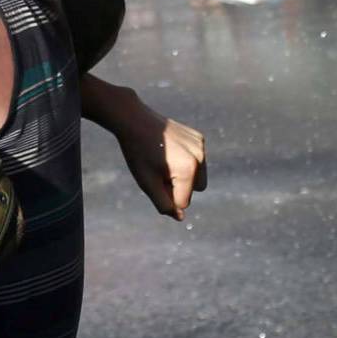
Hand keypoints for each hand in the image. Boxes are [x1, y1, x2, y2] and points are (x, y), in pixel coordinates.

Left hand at [113, 97, 206, 219]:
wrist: (135, 120)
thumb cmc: (138, 154)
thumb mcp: (147, 184)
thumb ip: (164, 204)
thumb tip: (180, 217)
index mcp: (188, 170)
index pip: (183, 203)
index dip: (166, 195)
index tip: (154, 178)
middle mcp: (200, 158)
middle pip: (196, 191)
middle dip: (179, 187)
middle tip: (159, 169)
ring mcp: (201, 146)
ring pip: (198, 177)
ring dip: (183, 176)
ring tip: (163, 160)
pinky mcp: (199, 138)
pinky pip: (197, 162)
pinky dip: (186, 162)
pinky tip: (169, 149)